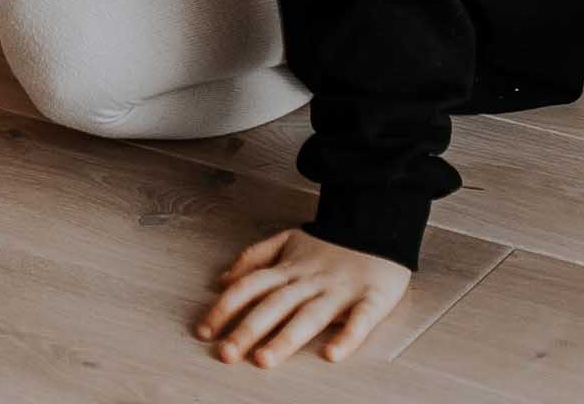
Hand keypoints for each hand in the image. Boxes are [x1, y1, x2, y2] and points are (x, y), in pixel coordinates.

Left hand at [193, 227, 408, 368]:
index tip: (204, 331)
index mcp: (290, 268)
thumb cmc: (331, 242)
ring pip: (310, 315)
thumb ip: (255, 258)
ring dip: (286, 337)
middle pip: (275, 305)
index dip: (226, 307)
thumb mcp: (289, 240)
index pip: (251, 286)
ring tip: (264, 360)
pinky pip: (360, 319)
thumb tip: (221, 280)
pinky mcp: (371, 298)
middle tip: (226, 354)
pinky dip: (347, 336)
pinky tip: (332, 354)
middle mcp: (310, 280)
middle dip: (248, 329)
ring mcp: (340, 290)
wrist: (379, 223)